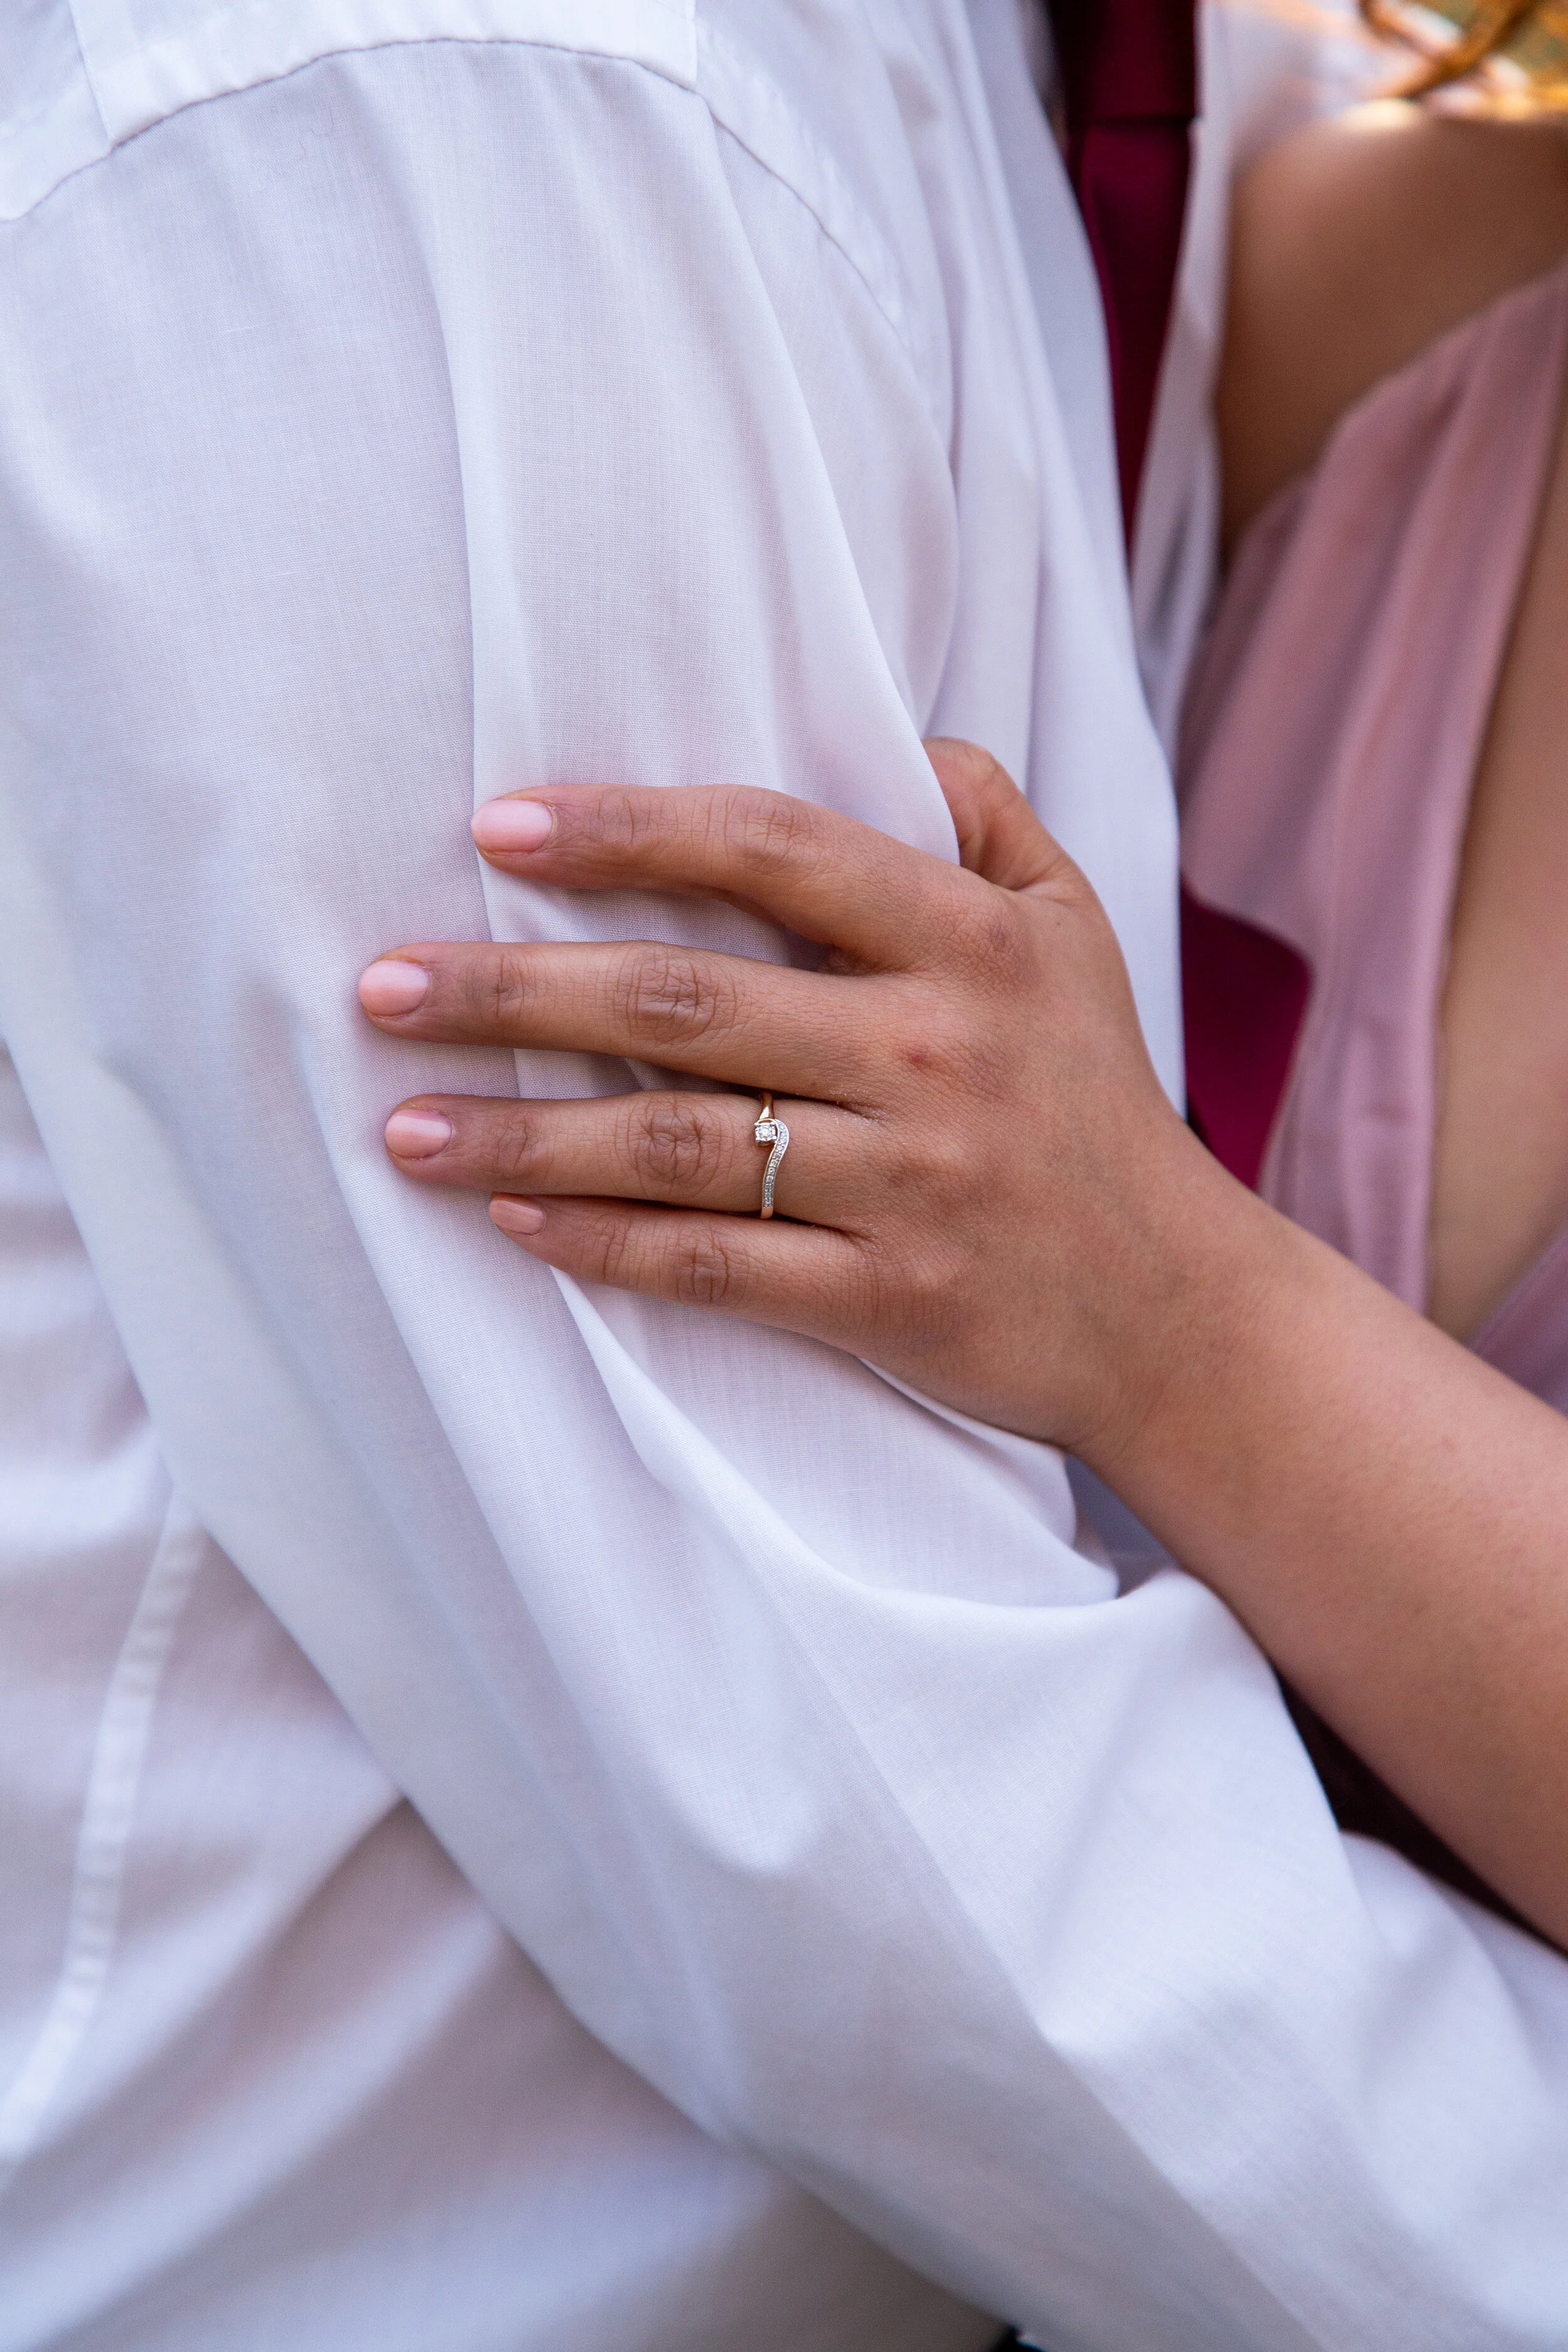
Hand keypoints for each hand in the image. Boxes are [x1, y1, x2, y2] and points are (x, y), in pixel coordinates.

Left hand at [357, 743, 1239, 1456]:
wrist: (1179, 1310)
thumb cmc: (1099, 1102)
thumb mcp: (1077, 932)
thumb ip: (991, 816)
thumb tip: (898, 733)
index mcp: (969, 940)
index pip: (772, 847)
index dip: (628, 828)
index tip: (497, 824)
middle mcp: (937, 1048)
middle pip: (683, 999)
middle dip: (513, 987)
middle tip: (380, 984)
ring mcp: (913, 1179)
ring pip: (676, 1143)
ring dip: (521, 1129)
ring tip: (400, 1122)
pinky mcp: (890, 1296)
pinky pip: (716, 1265)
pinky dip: (602, 1242)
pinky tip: (507, 1219)